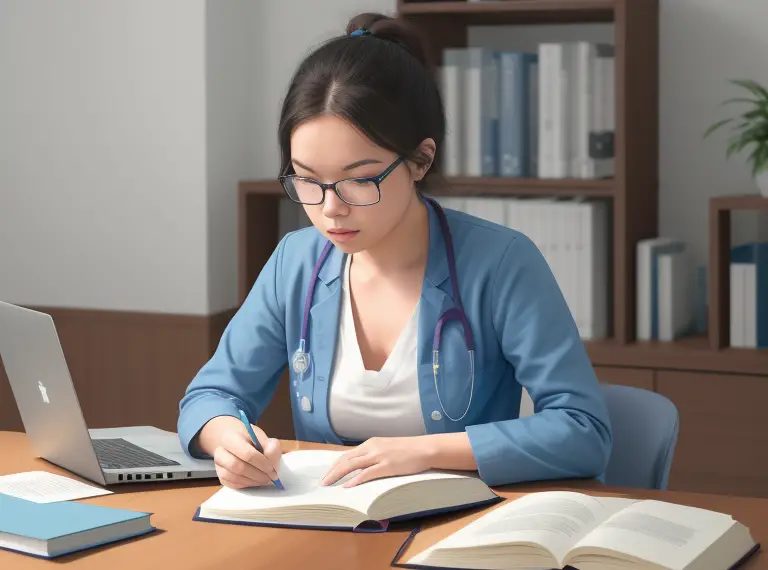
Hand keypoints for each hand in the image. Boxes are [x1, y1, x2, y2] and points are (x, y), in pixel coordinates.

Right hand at [199, 415, 282, 488]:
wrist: (230, 439)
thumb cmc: (248, 438)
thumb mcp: (261, 436)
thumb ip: (270, 446)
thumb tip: (273, 463)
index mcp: (231, 438)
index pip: (247, 454)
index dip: (262, 464)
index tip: (274, 469)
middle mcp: (220, 452)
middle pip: (238, 467)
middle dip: (258, 475)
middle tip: (271, 478)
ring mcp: (218, 465)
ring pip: (234, 478)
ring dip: (254, 481)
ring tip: (266, 479)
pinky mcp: (220, 476)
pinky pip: (232, 485)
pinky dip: (247, 485)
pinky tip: (256, 481)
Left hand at [320, 436, 434, 487]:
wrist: (425, 448)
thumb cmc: (408, 450)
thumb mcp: (387, 448)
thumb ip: (373, 455)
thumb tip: (361, 466)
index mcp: (371, 443)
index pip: (347, 454)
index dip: (335, 465)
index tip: (327, 474)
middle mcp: (372, 447)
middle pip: (346, 459)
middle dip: (332, 471)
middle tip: (323, 482)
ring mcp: (379, 456)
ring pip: (352, 465)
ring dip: (338, 475)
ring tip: (328, 484)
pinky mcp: (387, 466)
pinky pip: (367, 473)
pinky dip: (355, 479)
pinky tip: (347, 486)